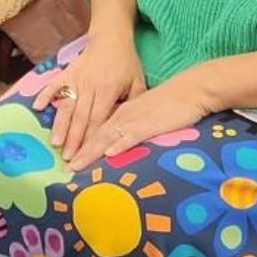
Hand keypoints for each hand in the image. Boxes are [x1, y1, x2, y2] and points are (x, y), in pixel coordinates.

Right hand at [31, 32, 145, 162]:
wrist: (111, 37)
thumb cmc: (126, 63)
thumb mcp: (138, 82)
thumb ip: (134, 104)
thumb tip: (131, 129)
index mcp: (108, 89)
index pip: (98, 119)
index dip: (91, 139)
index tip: (86, 156)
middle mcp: (89, 85)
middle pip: (80, 116)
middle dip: (73, 139)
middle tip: (67, 158)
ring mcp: (76, 78)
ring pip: (66, 105)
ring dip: (60, 124)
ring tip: (54, 142)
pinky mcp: (67, 72)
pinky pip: (54, 84)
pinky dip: (45, 95)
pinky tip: (37, 108)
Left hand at [66, 68, 217, 171]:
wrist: (191, 89)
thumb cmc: (170, 102)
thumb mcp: (145, 113)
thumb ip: (132, 125)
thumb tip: (119, 142)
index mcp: (121, 110)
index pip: (96, 128)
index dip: (82, 143)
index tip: (70, 157)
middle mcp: (123, 114)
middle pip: (96, 133)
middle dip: (80, 151)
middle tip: (66, 167)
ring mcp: (135, 118)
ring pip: (108, 135)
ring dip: (91, 151)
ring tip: (77, 165)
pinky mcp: (149, 124)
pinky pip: (132, 135)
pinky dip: (120, 144)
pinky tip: (110, 153)